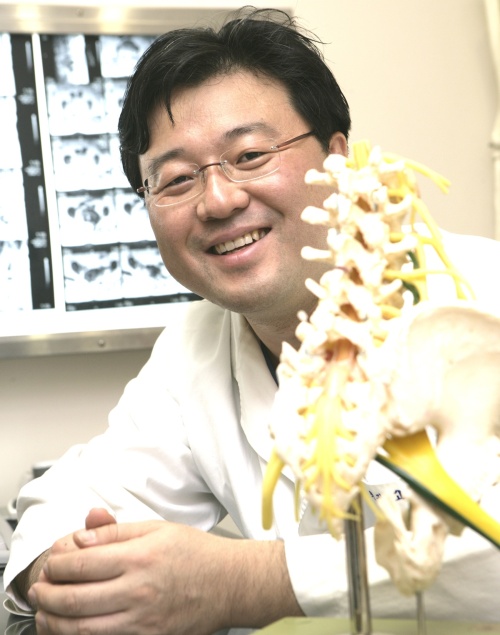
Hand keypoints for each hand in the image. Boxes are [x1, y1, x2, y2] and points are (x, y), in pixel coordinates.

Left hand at [29, 517, 235, 634]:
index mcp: (140, 557)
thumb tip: (81, 535)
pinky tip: (70, 628)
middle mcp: (139, 591)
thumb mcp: (156, 528)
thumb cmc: (194, 552)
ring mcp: (143, 621)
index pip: (82, 563)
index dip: (57, 563)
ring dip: (54, 621)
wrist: (228, 583)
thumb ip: (115, 532)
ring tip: (45, 612)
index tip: (51, 561)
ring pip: (82, 629)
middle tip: (38, 589)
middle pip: (75, 599)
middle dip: (47, 594)